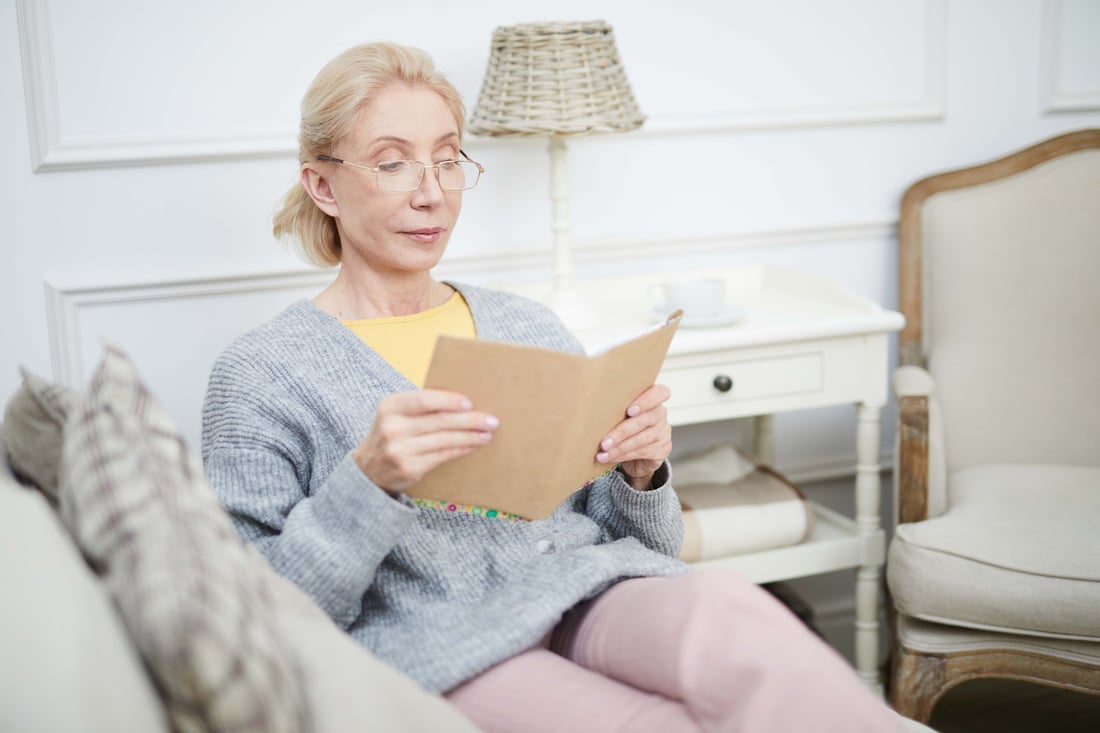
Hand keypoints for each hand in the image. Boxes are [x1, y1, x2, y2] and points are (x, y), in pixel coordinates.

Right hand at [353, 389, 498, 492]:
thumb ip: (420, 406)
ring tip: (487, 433)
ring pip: (445, 440)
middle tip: (491, 420)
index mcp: (390, 407)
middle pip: (440, 421)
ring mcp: (400, 450)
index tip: (470, 403)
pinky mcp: (410, 468)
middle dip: (470, 420)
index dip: (450, 401)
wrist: (368, 470)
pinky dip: (461, 449)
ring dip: (470, 436)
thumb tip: (463, 402)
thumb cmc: (391, 434)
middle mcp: (393, 428)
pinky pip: (443, 455)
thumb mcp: (395, 415)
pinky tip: (473, 445)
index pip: (425, 400)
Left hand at [596, 384, 671, 490]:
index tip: (629, 410)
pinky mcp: (662, 449)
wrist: (636, 456)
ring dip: (619, 447)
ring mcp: (663, 432)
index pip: (660, 393)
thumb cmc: (623, 426)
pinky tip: (609, 457)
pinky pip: (641, 452)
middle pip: (646, 419)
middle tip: (604, 442)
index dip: (647, 400)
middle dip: (622, 431)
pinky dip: (622, 455)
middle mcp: (660, 414)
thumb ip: (614, 406)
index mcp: (652, 399)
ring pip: (642, 438)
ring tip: (603, 452)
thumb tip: (587, 404)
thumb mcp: (619, 413)